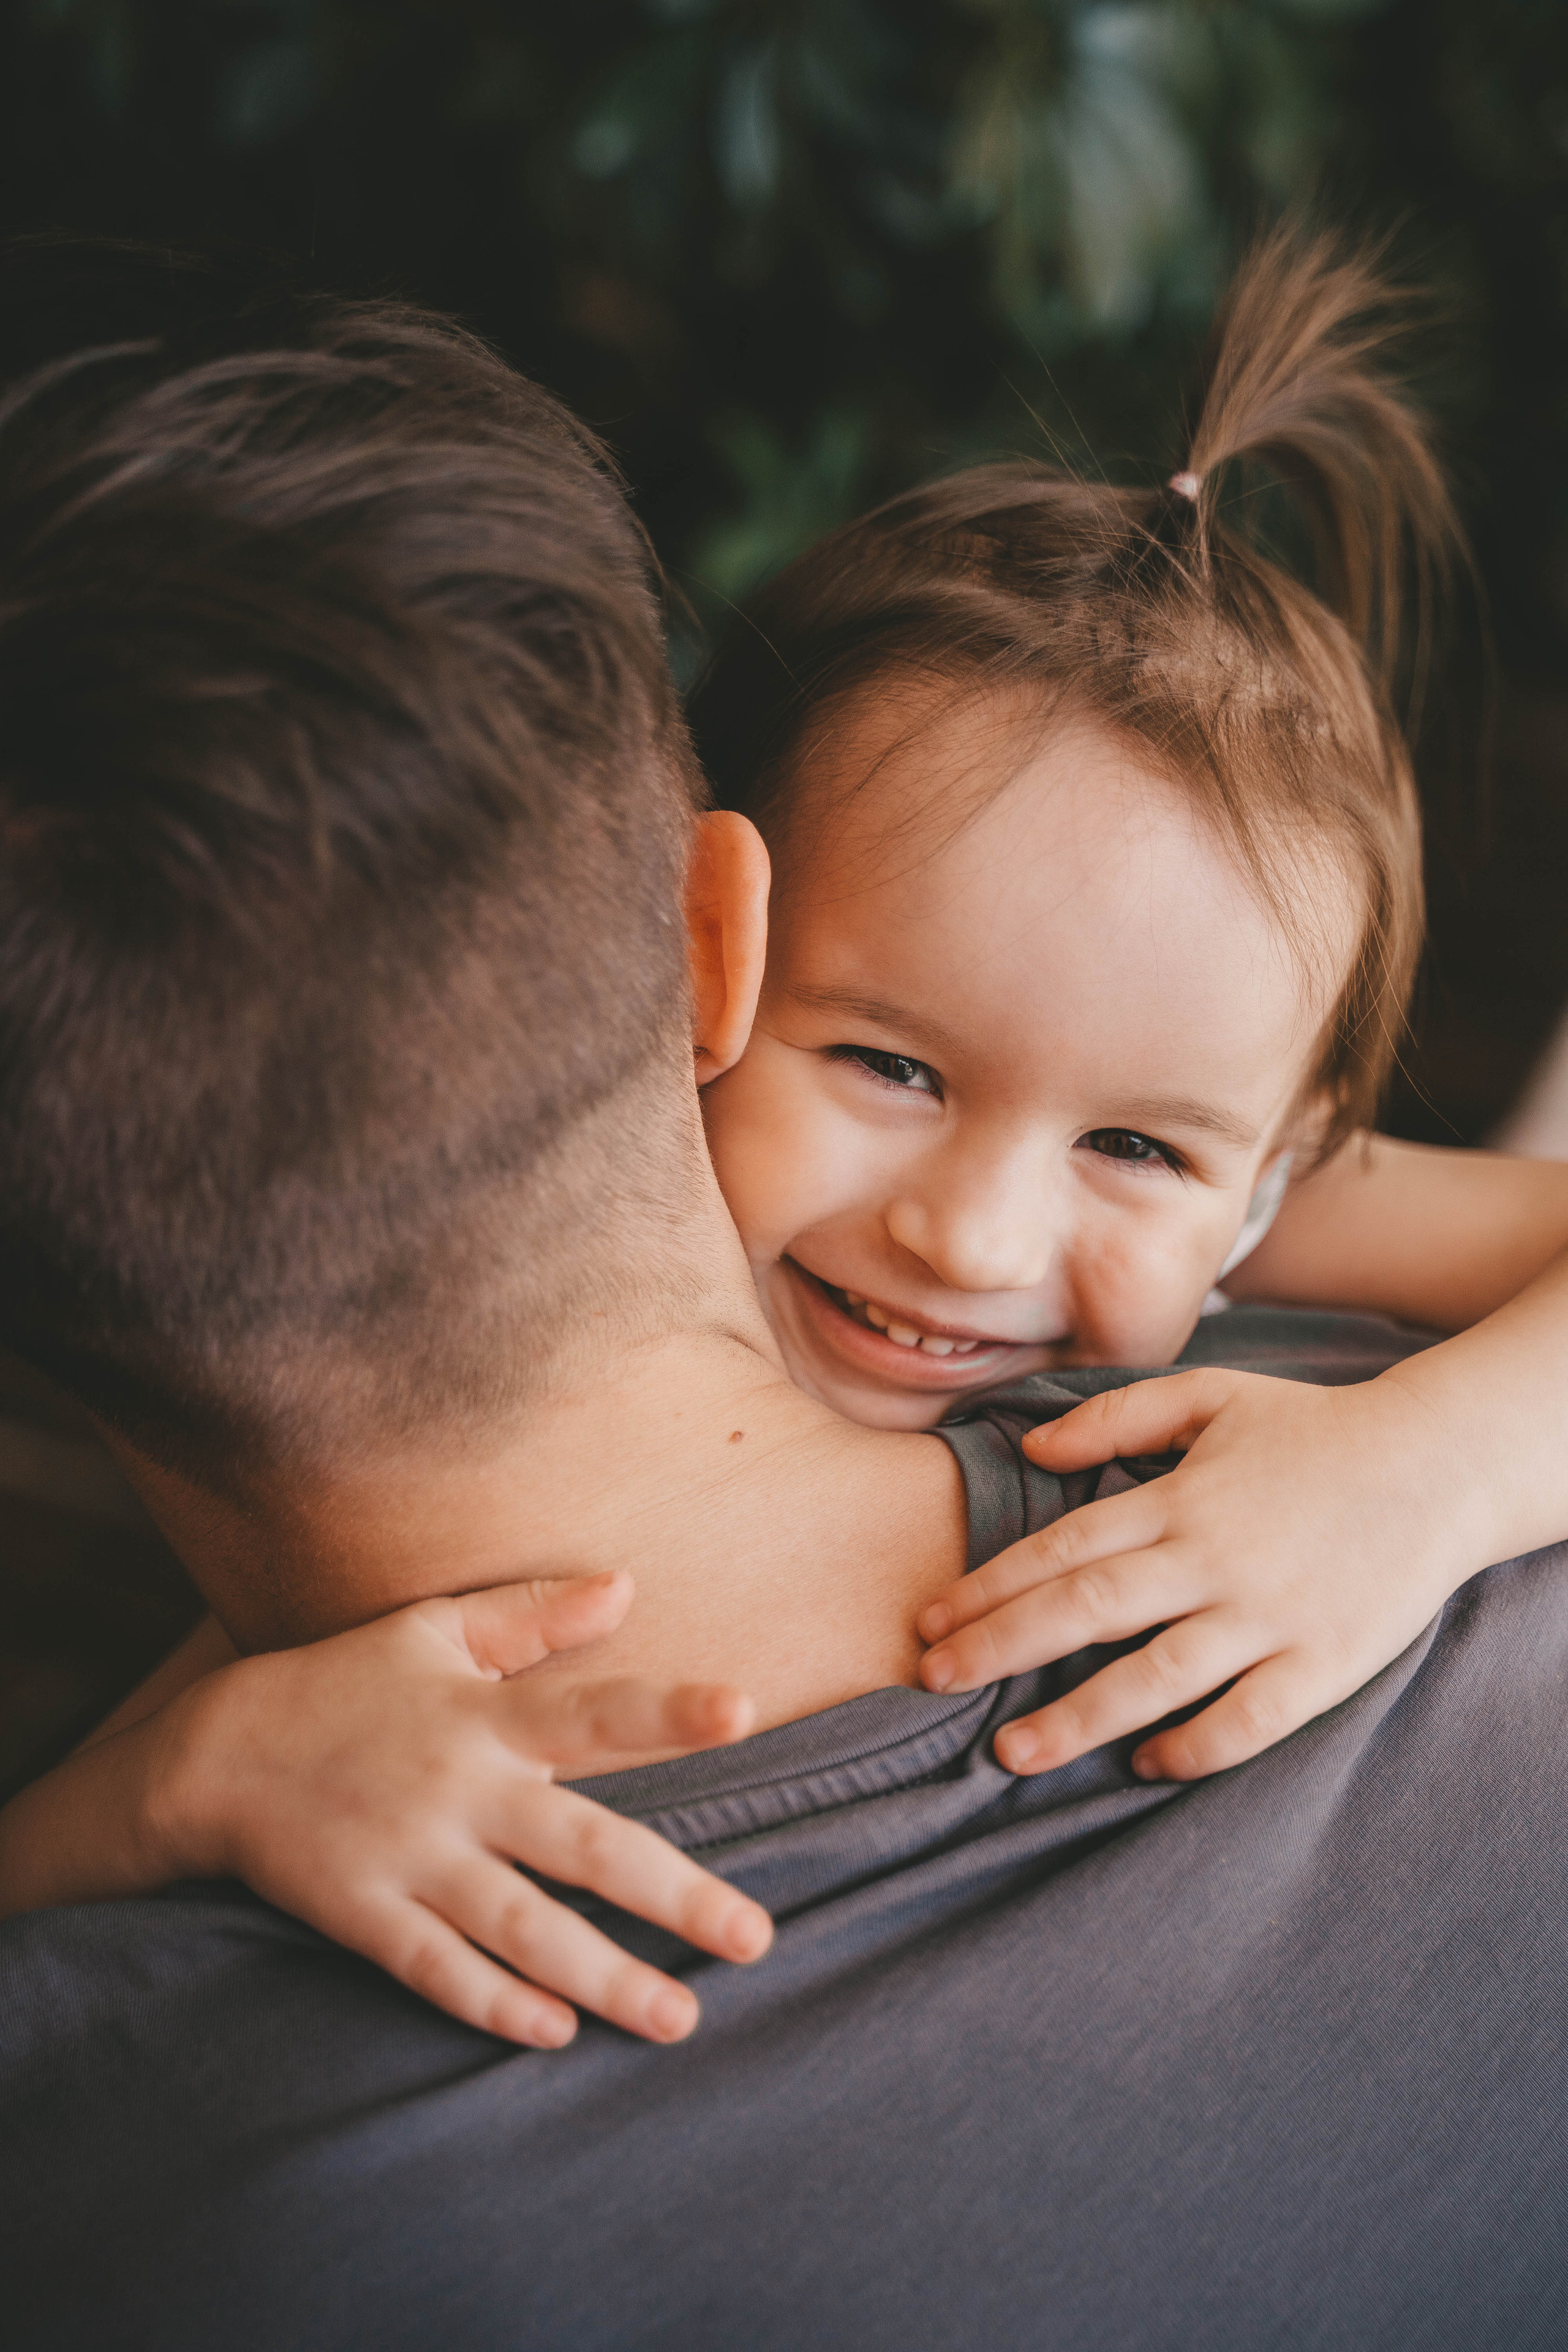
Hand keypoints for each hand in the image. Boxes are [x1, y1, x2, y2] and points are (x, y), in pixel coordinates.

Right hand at [149, 1571, 771, 2047]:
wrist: (217, 1752)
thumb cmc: (347, 1681)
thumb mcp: (435, 1628)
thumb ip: (532, 1613)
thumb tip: (625, 1585)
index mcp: (485, 1716)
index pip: (594, 1710)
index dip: (667, 1710)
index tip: (742, 1709)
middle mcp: (460, 1791)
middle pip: (583, 1849)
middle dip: (673, 1896)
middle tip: (755, 1938)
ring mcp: (412, 1859)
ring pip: (524, 1930)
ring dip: (604, 1978)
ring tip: (677, 2017)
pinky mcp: (366, 1914)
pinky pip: (439, 1970)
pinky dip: (496, 2004)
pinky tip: (557, 2031)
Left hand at [915, 1367, 1477, 1781]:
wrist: (1437, 1462)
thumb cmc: (1313, 1428)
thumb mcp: (1210, 1394)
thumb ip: (1116, 1416)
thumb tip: (1031, 1449)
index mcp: (1178, 1499)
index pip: (1062, 1549)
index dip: (987, 1588)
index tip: (928, 1620)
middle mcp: (1212, 1560)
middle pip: (1086, 1612)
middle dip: (999, 1649)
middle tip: (932, 1682)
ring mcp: (1268, 1616)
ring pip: (1155, 1677)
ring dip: (1076, 1717)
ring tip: (1009, 1753)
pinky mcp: (1323, 1662)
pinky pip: (1249, 1720)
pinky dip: (1196, 1747)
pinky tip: (1146, 1766)